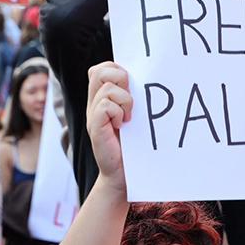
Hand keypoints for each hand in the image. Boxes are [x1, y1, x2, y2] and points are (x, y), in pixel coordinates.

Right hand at [85, 61, 132, 193]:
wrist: (124, 176)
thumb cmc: (135, 147)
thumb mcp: (136, 118)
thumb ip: (135, 99)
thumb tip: (150, 77)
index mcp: (103, 98)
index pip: (102, 68)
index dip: (117, 68)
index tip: (132, 87)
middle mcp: (95, 103)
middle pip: (99, 70)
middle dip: (120, 78)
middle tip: (131, 100)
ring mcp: (93, 115)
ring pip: (107, 87)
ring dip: (125, 100)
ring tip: (129, 118)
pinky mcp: (95, 127)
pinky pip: (105, 106)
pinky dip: (118, 113)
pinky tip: (123, 126)